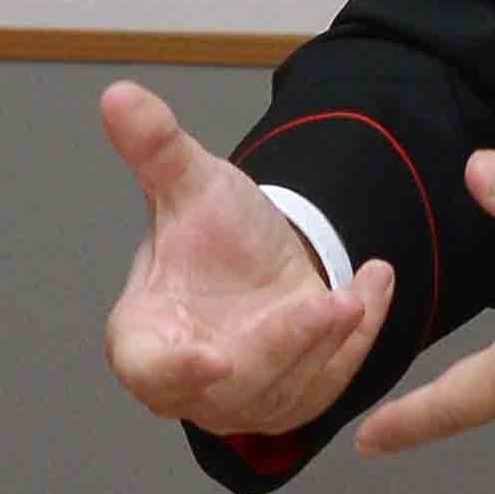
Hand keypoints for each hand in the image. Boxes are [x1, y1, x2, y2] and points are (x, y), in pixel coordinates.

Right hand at [94, 81, 397, 439]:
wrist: (260, 256)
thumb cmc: (209, 233)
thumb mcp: (189, 182)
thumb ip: (156, 149)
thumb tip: (119, 94)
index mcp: (146, 338)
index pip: (149, 370)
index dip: (176, 372)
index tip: (214, 360)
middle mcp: (194, 383)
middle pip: (235, 385)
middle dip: (284, 346)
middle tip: (329, 307)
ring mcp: (250, 398)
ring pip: (291, 386)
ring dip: (328, 342)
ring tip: (356, 292)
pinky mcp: (300, 398)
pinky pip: (336, 376)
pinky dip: (361, 336)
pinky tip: (375, 281)